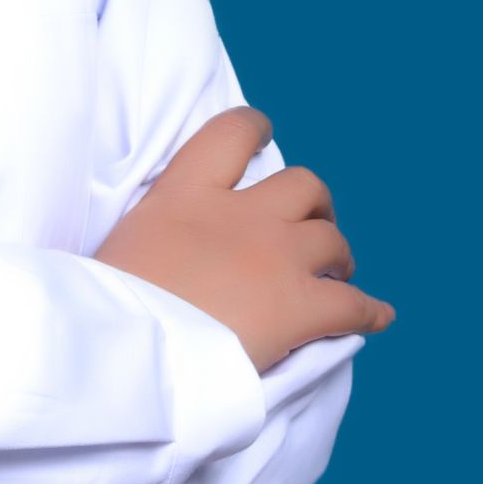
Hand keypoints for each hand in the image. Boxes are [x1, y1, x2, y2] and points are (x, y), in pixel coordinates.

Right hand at [91, 105, 395, 373]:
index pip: (231, 133)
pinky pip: (353, 305)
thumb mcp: (119, 247)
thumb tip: (159, 250)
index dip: (255, 128)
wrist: (126, 354)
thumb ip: (155, 232)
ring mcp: (276, 258)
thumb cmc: (104, 308)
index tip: (264, 133)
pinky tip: (378, 316)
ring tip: (334, 275)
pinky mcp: (301, 307)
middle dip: (314, 205)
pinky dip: (369, 310)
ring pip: (332, 240)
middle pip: (303, 186)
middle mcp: (240, 215)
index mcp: (185, 194)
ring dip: (337, 256)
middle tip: (309, 229)